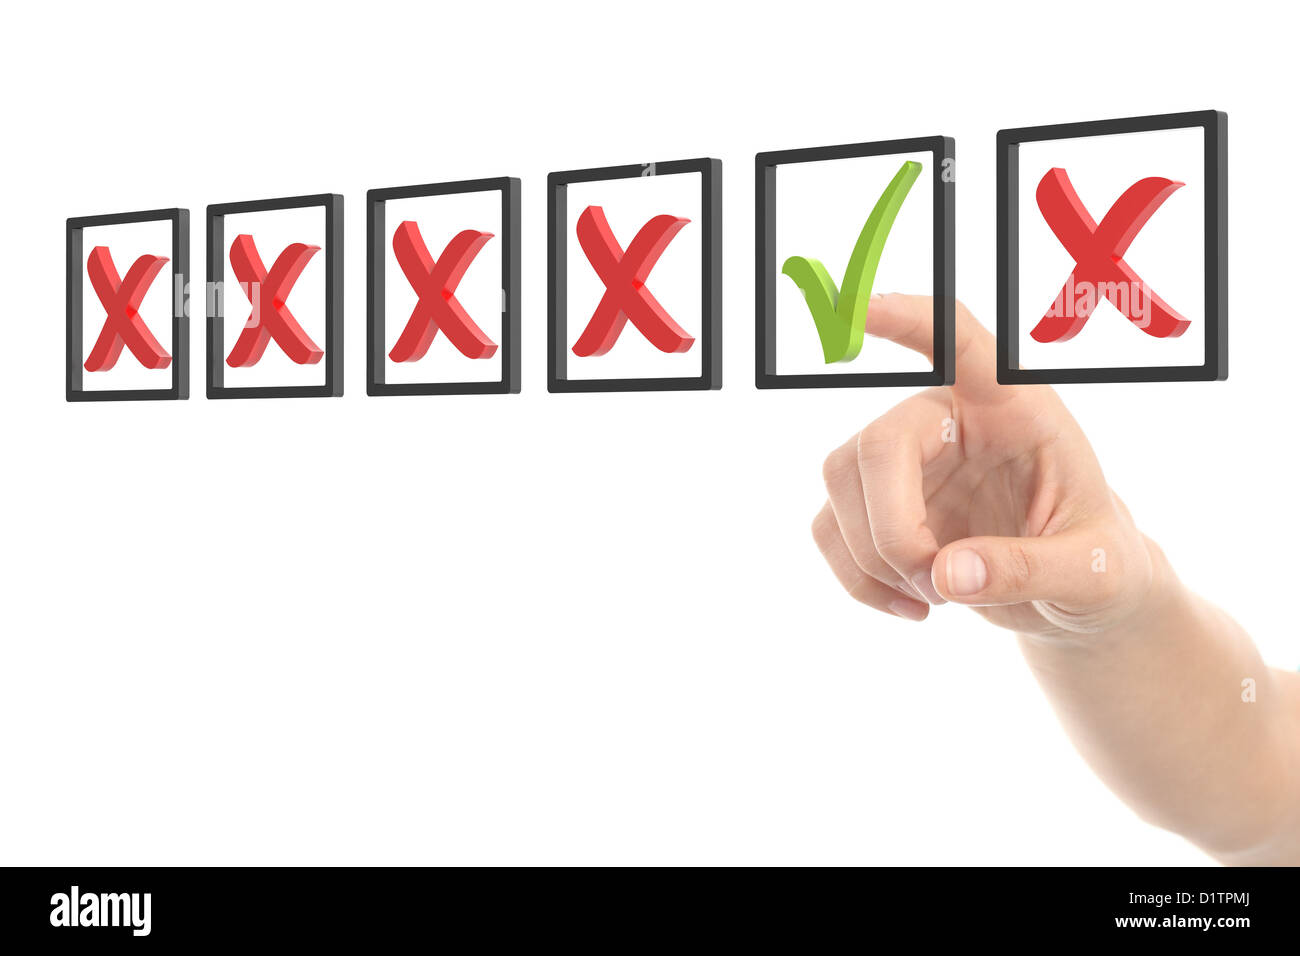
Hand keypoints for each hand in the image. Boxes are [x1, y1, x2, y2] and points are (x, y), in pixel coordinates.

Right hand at [812, 294, 1155, 636]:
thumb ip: (1031, 569)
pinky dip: (857, 579)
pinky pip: (830, 529)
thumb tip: (948, 575)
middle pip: (879, 442)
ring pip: (841, 482)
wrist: (1077, 598)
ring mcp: (909, 461)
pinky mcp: (878, 505)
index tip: (864, 310)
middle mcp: (951, 420)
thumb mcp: (1095, 575)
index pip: (962, 344)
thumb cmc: (1100, 566)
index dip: (913, 322)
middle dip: (891, 528)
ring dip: (872, 556)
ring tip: (934, 597)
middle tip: (934, 584)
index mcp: (1015, 408)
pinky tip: (913, 607)